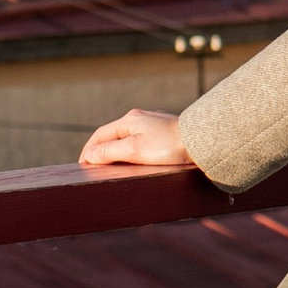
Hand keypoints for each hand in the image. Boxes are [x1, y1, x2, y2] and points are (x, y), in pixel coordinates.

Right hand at [79, 108, 197, 171]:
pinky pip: (143, 142)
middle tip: (96, 169)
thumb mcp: (134, 150)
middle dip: (102, 151)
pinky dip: (134, 152)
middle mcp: (141, 119)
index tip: (83, 166)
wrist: (204, 141)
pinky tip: (138, 162)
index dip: (89, 151)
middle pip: (114, 136)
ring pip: (129, 139)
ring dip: (119, 152)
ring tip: (115, 168)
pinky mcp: (167, 133)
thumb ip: (109, 152)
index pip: (100, 135)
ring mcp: (155, 125)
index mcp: (130, 120)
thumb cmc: (169, 145)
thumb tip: (90, 155)